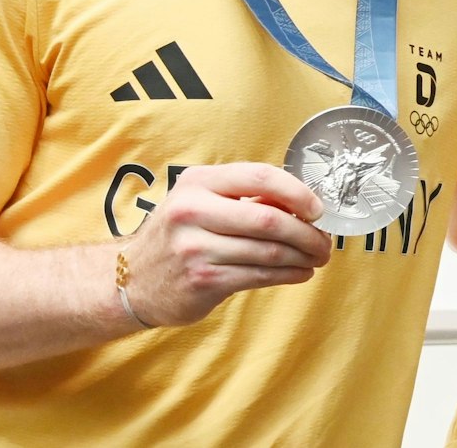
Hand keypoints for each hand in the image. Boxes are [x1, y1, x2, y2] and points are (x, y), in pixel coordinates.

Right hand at [116, 163, 332, 326]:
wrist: (131, 280)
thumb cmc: (179, 235)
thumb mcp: (201, 201)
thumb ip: (244, 197)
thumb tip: (304, 204)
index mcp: (198, 182)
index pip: (260, 176)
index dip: (298, 192)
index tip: (318, 209)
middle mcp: (193, 211)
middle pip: (269, 219)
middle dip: (307, 233)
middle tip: (325, 243)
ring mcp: (195, 247)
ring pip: (268, 251)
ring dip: (302, 257)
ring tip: (317, 258)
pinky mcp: (202, 279)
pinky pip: (259, 275)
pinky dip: (287, 275)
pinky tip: (299, 273)